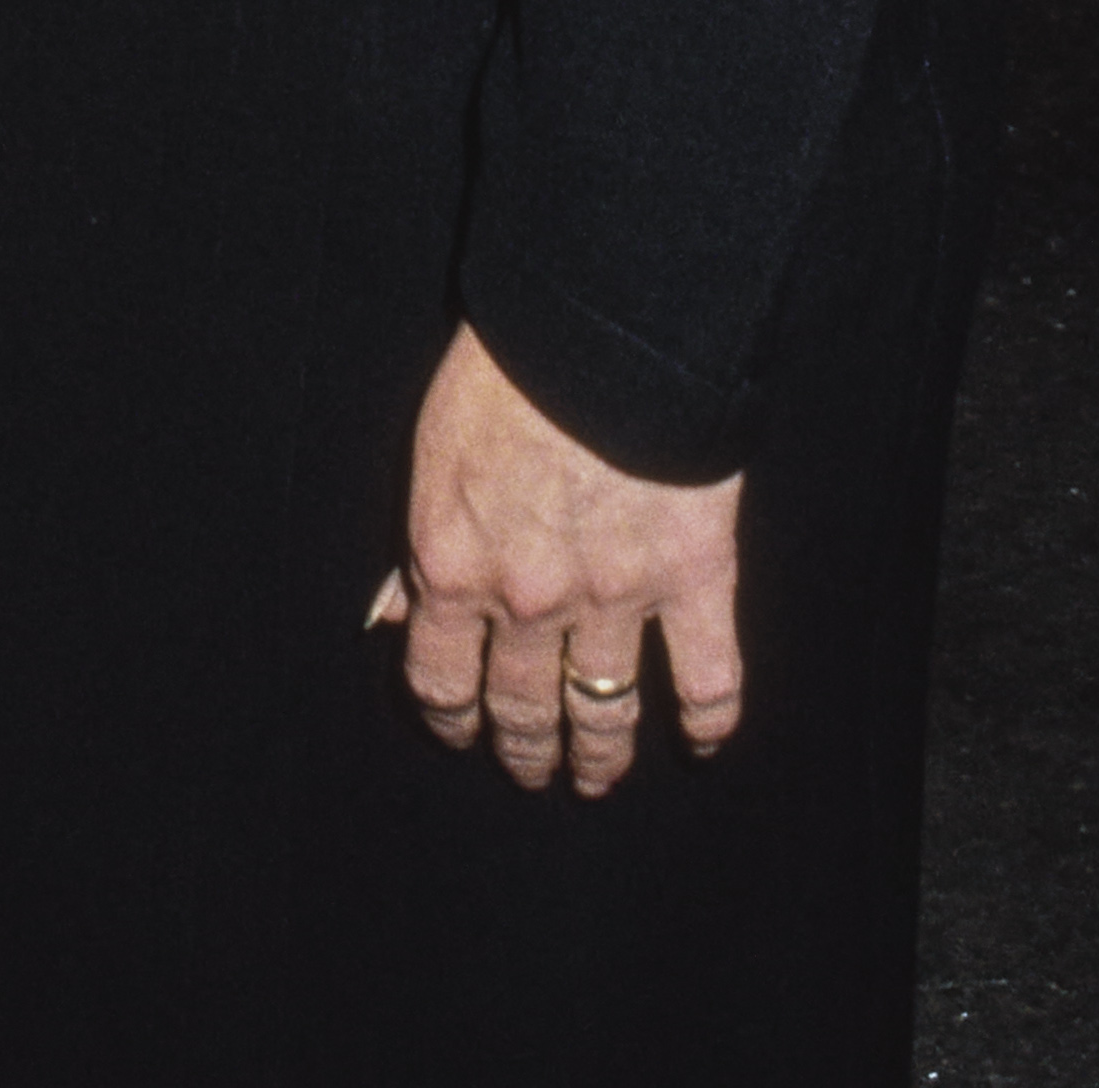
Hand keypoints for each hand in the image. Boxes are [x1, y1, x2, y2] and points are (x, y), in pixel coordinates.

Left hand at [367, 319, 744, 793]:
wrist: (598, 324)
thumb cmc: (504, 365)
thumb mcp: (432, 452)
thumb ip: (417, 547)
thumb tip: (390, 615)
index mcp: (454, 567)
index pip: (440, 681)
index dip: (450, 718)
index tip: (462, 730)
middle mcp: (529, 602)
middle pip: (521, 709)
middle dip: (523, 750)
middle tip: (533, 771)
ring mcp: (615, 598)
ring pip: (604, 711)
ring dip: (598, 754)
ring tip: (596, 775)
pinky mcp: (693, 579)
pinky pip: (706, 679)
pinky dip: (708, 722)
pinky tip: (701, 743)